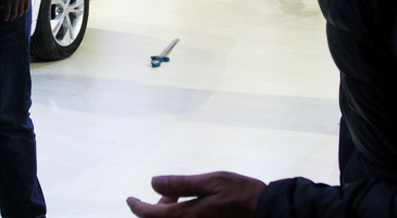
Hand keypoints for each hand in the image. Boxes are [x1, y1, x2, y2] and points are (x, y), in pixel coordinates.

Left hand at [0, 0, 29, 21]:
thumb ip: (3, 0)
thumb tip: (2, 7)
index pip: (7, 12)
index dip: (6, 17)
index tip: (5, 20)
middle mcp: (16, 0)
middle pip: (14, 13)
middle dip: (12, 18)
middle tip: (10, 19)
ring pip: (21, 12)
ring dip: (18, 15)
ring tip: (16, 16)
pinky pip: (26, 7)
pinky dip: (24, 11)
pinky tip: (22, 11)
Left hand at [127, 172, 265, 217]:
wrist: (267, 212)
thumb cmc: (242, 194)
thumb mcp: (211, 181)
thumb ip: (181, 184)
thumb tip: (153, 183)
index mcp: (188, 217)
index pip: (152, 216)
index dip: (137, 208)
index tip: (130, 199)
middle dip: (154, 209)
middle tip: (164, 192)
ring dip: (168, 212)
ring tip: (177, 196)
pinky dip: (180, 215)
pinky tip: (188, 204)